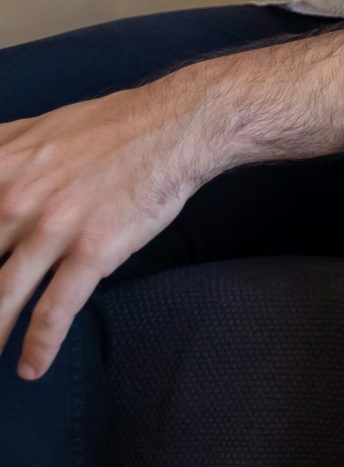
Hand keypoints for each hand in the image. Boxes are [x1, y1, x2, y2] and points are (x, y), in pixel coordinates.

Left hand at [0, 83, 212, 378]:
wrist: (177, 126)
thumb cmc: (112, 125)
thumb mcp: (39, 128)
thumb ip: (0, 148)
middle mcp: (14, 200)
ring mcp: (52, 228)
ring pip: (3, 296)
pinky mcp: (91, 251)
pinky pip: (55, 308)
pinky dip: (39, 344)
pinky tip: (30, 367)